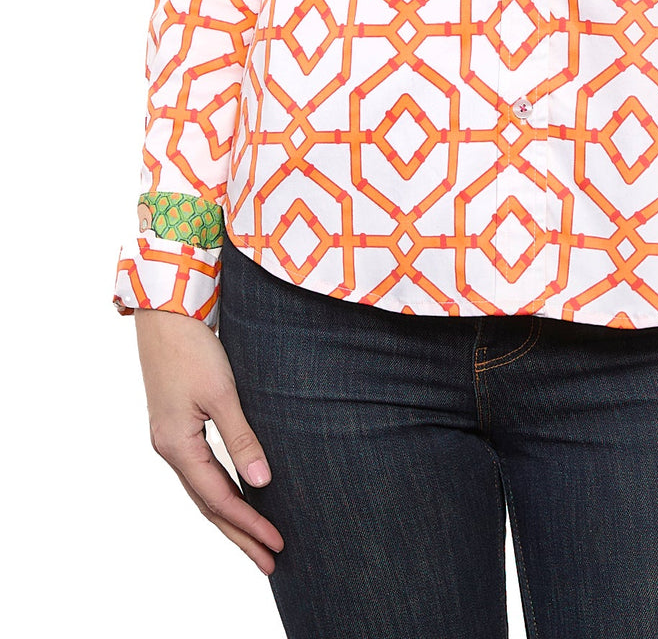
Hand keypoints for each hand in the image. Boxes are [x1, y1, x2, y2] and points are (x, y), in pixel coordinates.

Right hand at [133, 307, 284, 573]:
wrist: (166, 311)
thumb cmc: (194, 346)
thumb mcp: (222, 392)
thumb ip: (242, 438)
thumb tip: (262, 482)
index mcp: (177, 445)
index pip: (219, 499)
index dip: (249, 524)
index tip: (277, 543)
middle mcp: (169, 448)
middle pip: (209, 504)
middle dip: (240, 535)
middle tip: (271, 562)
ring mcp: (170, 438)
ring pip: (204, 491)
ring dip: (231, 518)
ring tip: (258, 542)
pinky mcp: (177, 425)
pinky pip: (201, 472)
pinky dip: (221, 492)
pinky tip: (238, 497)